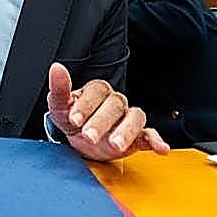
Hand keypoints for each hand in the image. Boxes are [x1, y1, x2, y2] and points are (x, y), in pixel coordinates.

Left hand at [46, 63, 168, 160]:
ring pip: (135, 117)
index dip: (86, 105)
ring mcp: (127, 118)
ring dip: (126, 131)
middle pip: (115, 105)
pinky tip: (160, 148)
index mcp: (97, 91)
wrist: (78, 140)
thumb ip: (59, 88)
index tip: (74, 119)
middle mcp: (115, 102)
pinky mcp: (137, 136)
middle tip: (89, 135)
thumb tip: (56, 68)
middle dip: (101, 122)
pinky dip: (156, 141)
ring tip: (115, 145)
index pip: (96, 92)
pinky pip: (150, 135)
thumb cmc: (71, 118)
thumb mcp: (59, 105)